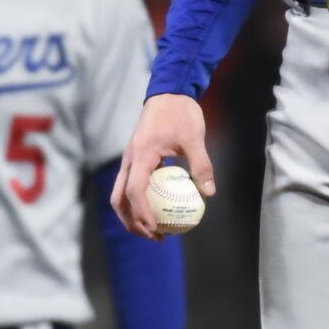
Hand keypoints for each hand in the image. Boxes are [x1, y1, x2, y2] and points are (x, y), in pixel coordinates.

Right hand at [111, 94, 215, 238]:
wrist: (169, 91)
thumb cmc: (181, 112)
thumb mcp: (195, 138)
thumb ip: (201, 164)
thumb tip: (208, 193)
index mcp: (141, 154)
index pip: (134, 190)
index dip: (142, 212)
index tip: (156, 228)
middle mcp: (129, 159)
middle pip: (119, 198)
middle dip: (132, 222)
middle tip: (154, 237)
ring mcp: (129, 160)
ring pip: (121, 194)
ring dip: (133, 215)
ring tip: (155, 230)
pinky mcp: (135, 159)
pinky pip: (131, 186)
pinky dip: (139, 202)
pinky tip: (160, 210)